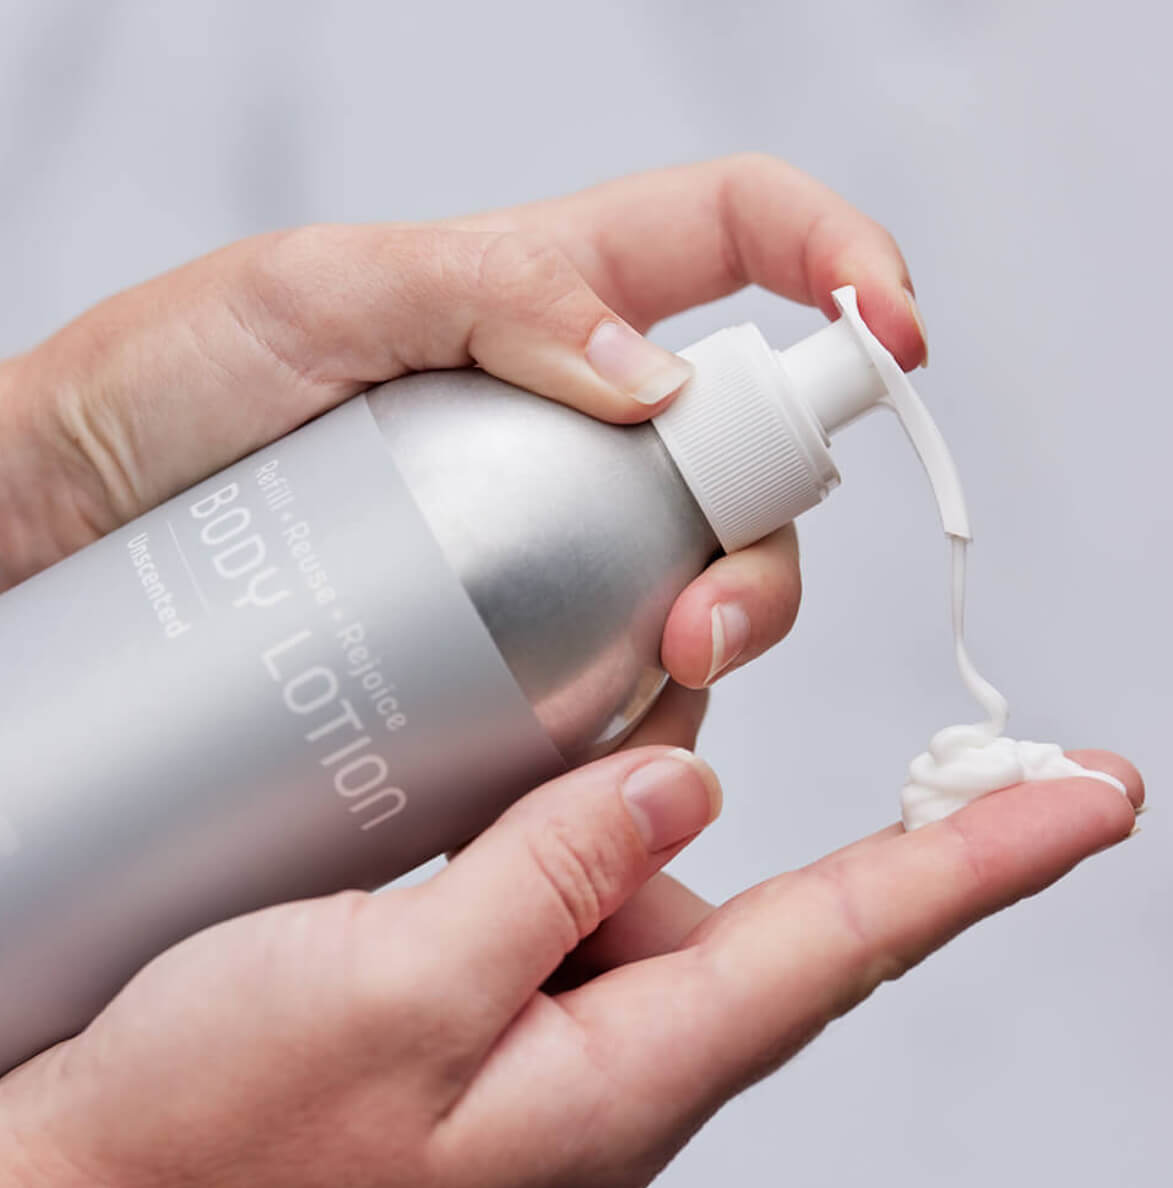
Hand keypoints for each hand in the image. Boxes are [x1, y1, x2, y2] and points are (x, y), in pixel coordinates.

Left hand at [0, 153, 926, 687]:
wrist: (49, 531)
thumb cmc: (154, 392)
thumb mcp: (308, 297)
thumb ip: (491, 295)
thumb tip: (655, 375)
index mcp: (551, 300)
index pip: (737, 239)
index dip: (837, 263)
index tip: (892, 336)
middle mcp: (571, 425)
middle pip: (745, 468)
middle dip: (766, 553)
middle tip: (698, 626)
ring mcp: (540, 542)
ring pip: (692, 591)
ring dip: (697, 659)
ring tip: (622, 719)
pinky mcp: (496, 642)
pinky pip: (602, 687)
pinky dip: (616, 736)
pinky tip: (565, 767)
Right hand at [0, 700, 1140, 1187]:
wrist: (93, 1185)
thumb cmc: (216, 1134)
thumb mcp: (391, 991)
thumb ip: (554, 880)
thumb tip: (685, 786)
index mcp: (619, 1071)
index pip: (854, 942)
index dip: (986, 862)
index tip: (1092, 797)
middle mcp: (612, 1043)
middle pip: (749, 877)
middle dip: (724, 750)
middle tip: (691, 626)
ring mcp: (554, 1013)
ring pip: (650, 853)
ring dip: (625, 765)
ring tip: (564, 707)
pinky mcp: (496, 983)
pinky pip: (576, 865)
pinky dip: (569, 796)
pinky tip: (517, 758)